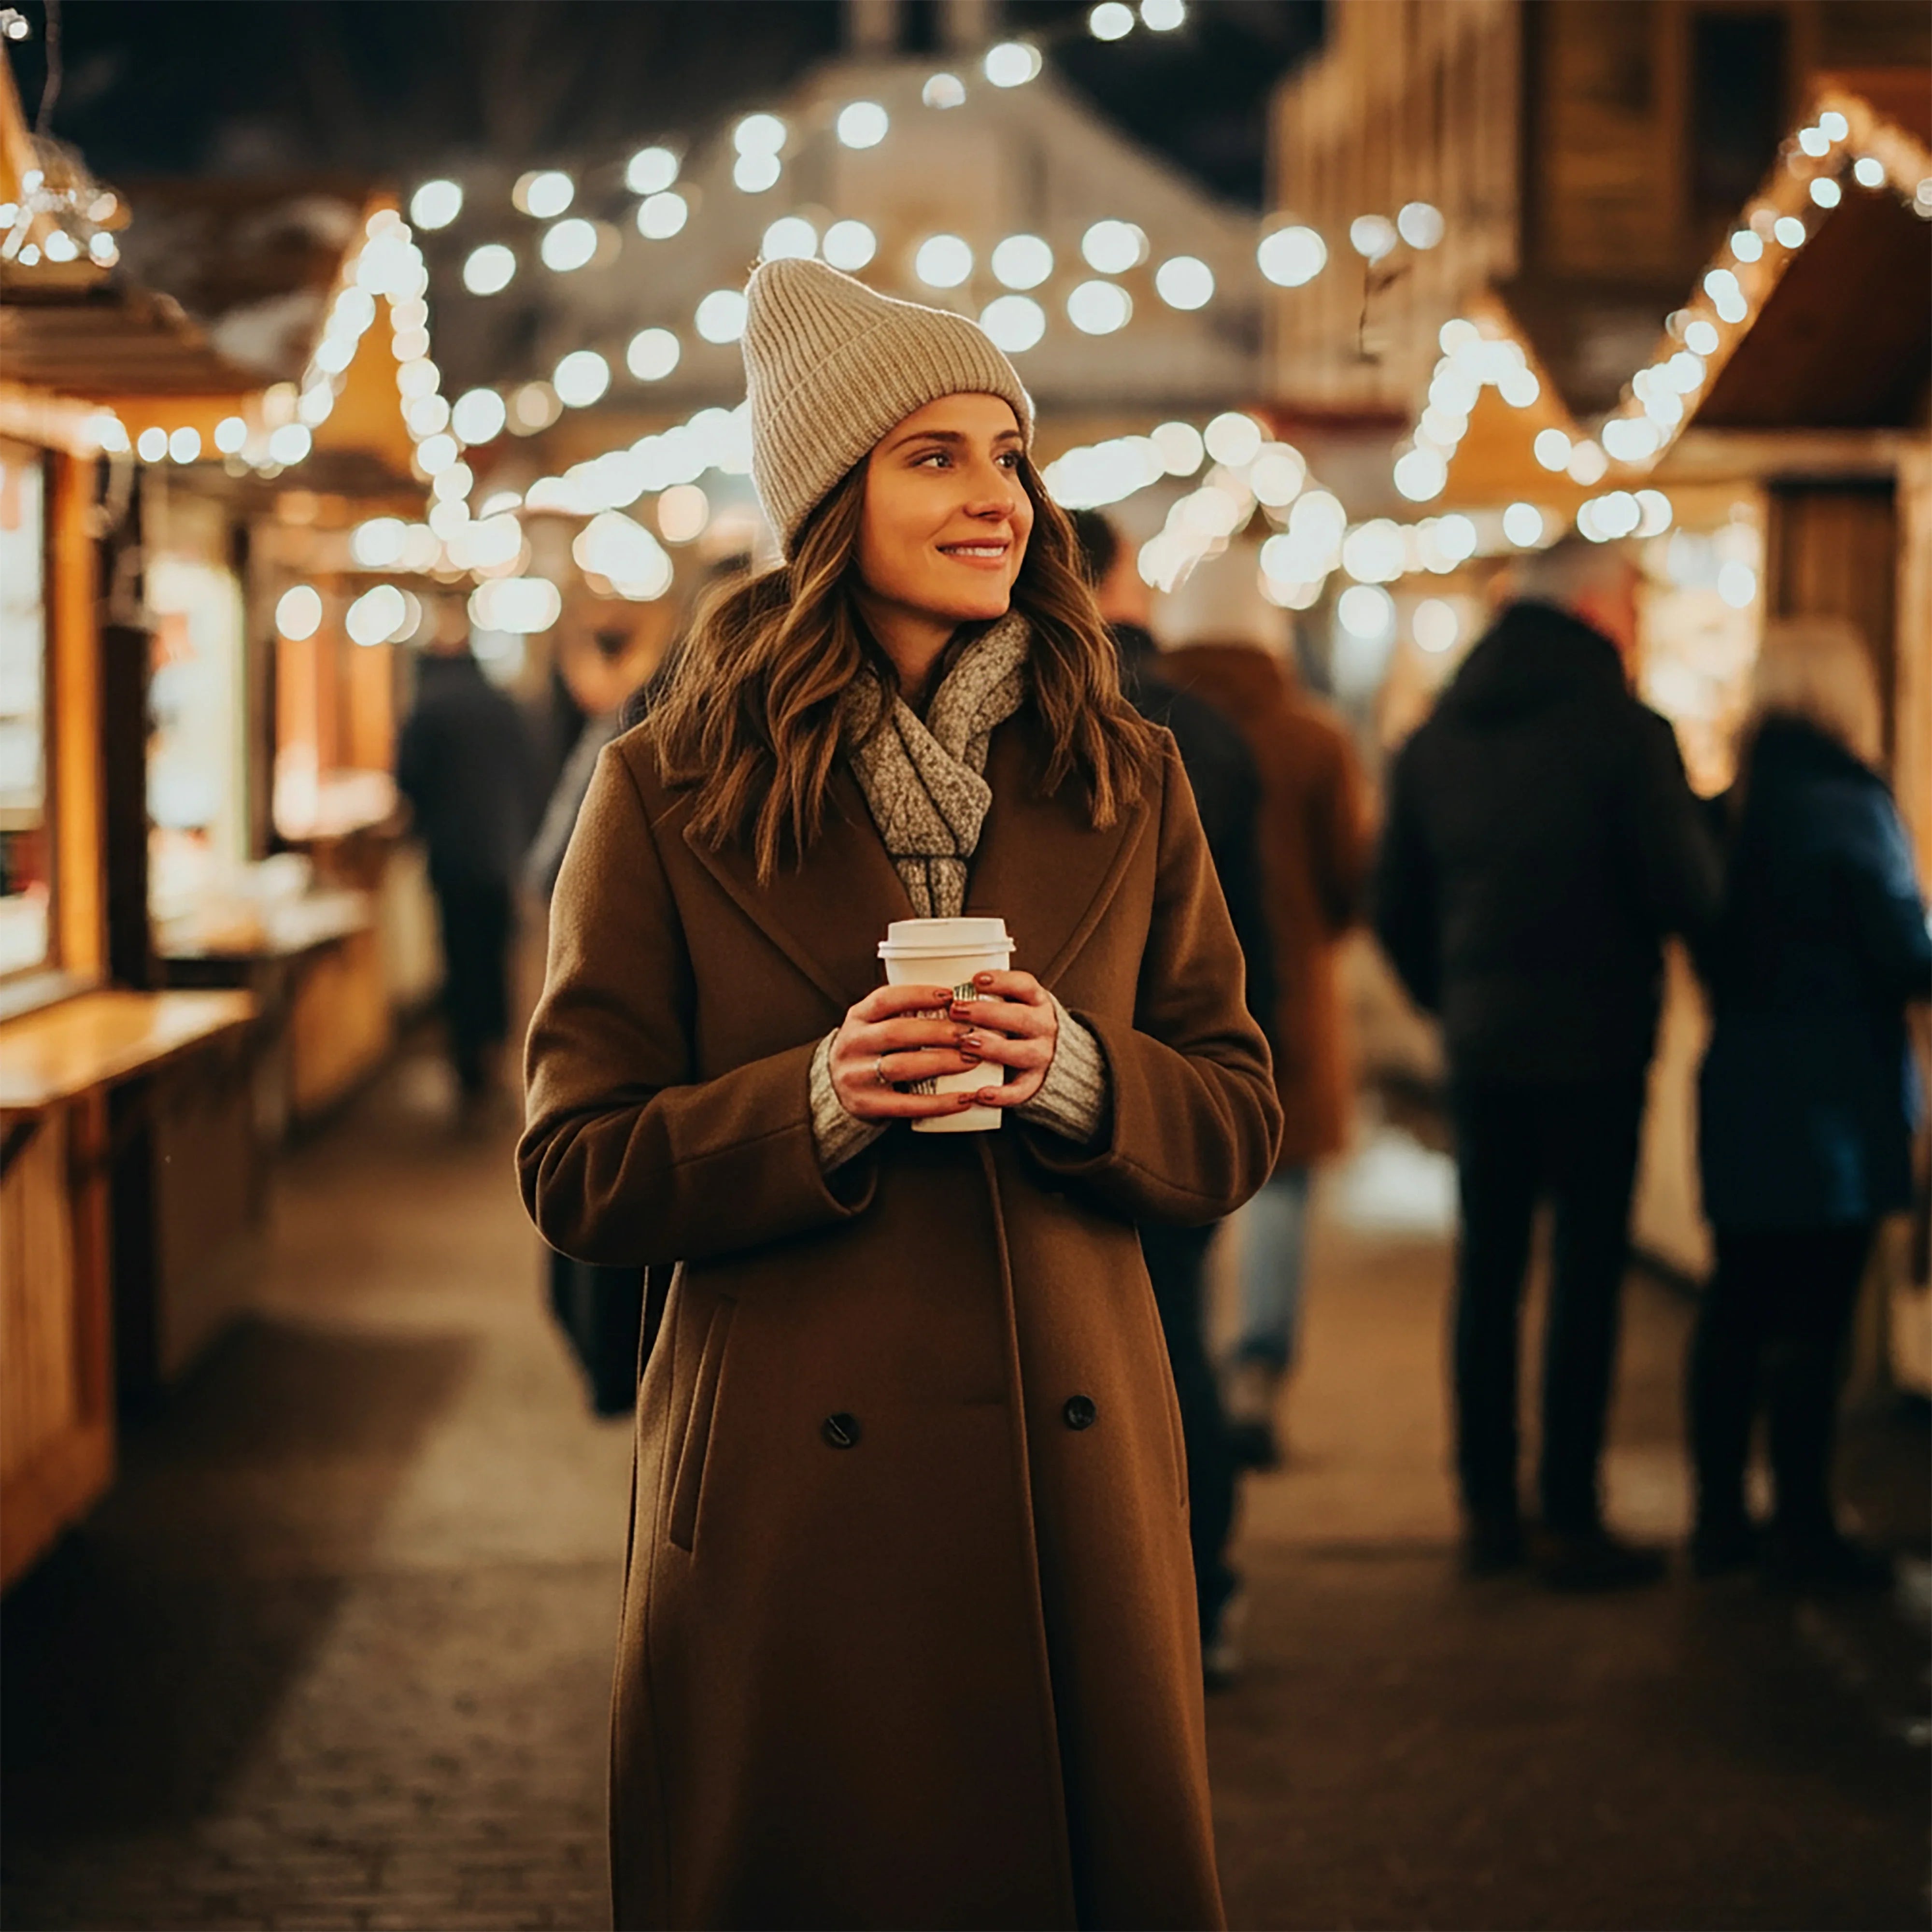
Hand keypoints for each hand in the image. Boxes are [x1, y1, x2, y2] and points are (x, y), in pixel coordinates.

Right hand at [828, 982, 991, 1121]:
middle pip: (896, 1033)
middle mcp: (852, 1044)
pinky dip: (940, 1102)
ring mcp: (856, 1076)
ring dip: (941, 1062)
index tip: (950, 995)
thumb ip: (904, 1013)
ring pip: (901, 1067)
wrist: (835, 1088)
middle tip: (970, 1033)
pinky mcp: (865, 1105)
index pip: (885, 999)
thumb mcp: (875, 1024)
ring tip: (972, 1059)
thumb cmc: (872, 1049)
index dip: (918, 995)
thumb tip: (960, 1002)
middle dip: (938, 1032)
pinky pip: (907, 1105)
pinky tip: (966, 1098)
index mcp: (857, 1017)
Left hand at [947, 970, 1057, 1110]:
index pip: (1024, 986)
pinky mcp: (1036, 1082)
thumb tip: (947, 991)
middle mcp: (1044, 1027)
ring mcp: (1043, 1056)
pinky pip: (1021, 1091)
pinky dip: (1002, 1095)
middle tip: (956, 1010)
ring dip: (993, 1048)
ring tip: (966, 1044)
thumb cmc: (1020, 1025)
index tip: (976, 980)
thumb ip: (992, 997)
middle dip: (986, 1013)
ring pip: (1022, 1052)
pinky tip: (979, 1094)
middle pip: (1020, 1018)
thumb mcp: (1016, 1004)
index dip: (1002, 981)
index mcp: (1038, 1002)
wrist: (1056, 1057)